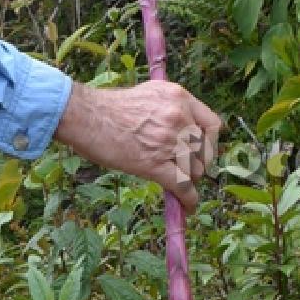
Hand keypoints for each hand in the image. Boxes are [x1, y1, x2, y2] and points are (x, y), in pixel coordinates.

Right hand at [54, 79, 221, 209]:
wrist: (86, 116)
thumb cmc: (110, 107)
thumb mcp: (150, 94)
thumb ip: (172, 108)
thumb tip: (185, 129)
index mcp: (180, 97)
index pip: (212, 124)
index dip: (210, 142)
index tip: (202, 150)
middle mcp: (179, 117)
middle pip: (205, 151)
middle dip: (198, 163)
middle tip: (186, 169)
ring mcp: (169, 142)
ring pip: (196, 170)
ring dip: (190, 179)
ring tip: (179, 182)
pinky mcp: (155, 165)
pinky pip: (184, 186)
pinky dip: (188, 199)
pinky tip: (187, 205)